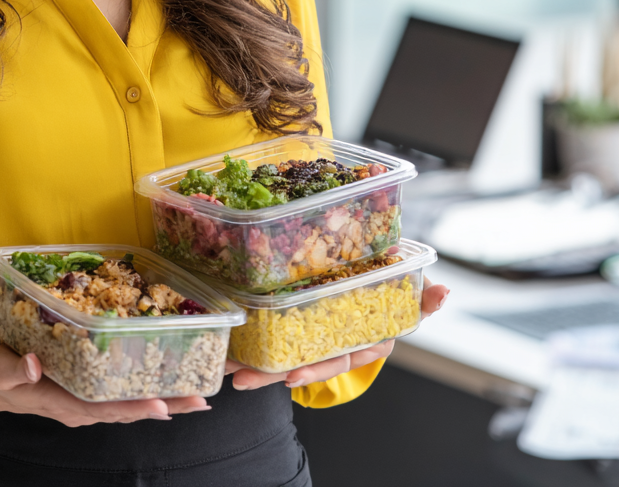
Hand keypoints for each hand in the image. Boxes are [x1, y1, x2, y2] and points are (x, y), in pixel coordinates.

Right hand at [0, 343, 210, 426]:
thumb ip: (14, 368)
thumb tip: (33, 365)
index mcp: (61, 402)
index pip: (103, 408)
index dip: (134, 407)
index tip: (164, 404)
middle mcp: (78, 406)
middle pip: (126, 410)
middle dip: (164, 405)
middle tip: (200, 401)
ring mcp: (82, 401)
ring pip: (127, 404)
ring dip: (161, 400)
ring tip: (196, 396)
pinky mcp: (83, 390)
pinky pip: (119, 395)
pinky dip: (144, 391)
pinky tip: (165, 385)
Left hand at [226, 275, 449, 391]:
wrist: (366, 295)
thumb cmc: (381, 300)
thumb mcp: (402, 300)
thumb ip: (422, 299)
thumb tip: (445, 291)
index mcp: (358, 341)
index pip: (337, 359)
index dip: (315, 369)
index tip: (292, 377)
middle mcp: (333, 347)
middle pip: (299, 366)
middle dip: (269, 375)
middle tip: (242, 379)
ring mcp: (311, 344)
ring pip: (279, 359)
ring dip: (252, 366)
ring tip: (228, 371)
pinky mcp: (291, 332)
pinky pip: (268, 343)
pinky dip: (247, 349)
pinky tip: (226, 355)